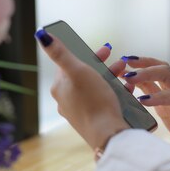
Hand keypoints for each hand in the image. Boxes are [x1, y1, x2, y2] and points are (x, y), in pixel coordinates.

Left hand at [36, 30, 128, 149]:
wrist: (108, 134)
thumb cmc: (93, 101)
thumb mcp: (78, 70)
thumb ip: (60, 53)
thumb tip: (42, 36)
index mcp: (59, 88)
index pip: (71, 64)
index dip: (88, 55)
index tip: (105, 50)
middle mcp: (66, 100)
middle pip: (84, 76)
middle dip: (103, 66)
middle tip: (120, 62)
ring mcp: (79, 112)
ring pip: (95, 88)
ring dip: (112, 78)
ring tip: (126, 74)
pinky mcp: (93, 120)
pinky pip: (103, 101)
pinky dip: (115, 93)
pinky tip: (127, 89)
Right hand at [117, 56, 169, 165]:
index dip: (159, 97)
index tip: (142, 102)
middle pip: (167, 72)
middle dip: (147, 71)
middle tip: (127, 75)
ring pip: (159, 73)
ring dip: (142, 67)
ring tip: (123, 64)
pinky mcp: (167, 101)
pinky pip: (153, 85)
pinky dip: (140, 79)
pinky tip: (125, 77)